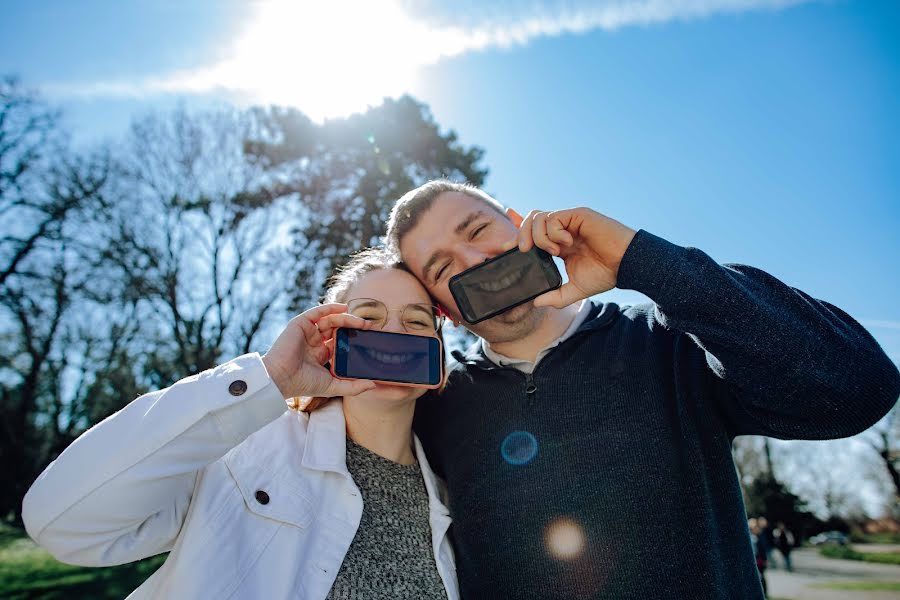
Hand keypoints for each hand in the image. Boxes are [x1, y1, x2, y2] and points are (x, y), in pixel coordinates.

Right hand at [262, 304, 375, 399]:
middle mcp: (315, 342)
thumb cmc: (303, 384)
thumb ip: (353, 386)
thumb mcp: (333, 386)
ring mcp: (308, 333)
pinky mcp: (300, 324)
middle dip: (354, 327)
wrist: (281, 379)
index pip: (341, 342)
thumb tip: (373, 385)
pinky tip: (345, 308)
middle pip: (338, 329)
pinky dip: (331, 307)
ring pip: (331, 320)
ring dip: (347, 319)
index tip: (370, 339)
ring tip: (361, 322)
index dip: (354, 339)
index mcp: (321, 355)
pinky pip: (318, 312)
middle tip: (370, 328)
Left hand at [506, 207, 636, 307]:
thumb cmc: (606, 274)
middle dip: (520, 234)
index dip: (515, 234)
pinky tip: (565, 244)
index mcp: (559, 243)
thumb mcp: (575, 290)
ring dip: (539, 236)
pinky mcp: (578, 215)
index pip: (532, 232)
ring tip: (553, 251)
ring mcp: (570, 221)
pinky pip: (555, 217)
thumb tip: (536, 302)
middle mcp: (563, 230)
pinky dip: (553, 232)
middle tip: (523, 251)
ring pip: (539, 217)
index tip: (501, 247)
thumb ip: (556, 296)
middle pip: (530, 221)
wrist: (626, 265)